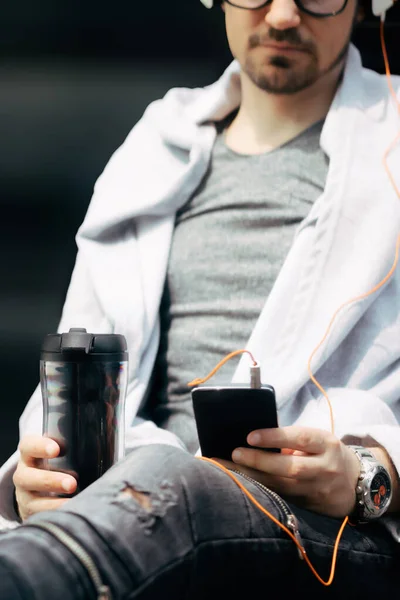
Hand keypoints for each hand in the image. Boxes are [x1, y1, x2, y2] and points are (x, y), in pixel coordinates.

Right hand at [13, 435, 77, 520]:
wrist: (40, 488)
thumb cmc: (60, 464)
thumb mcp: (62, 453)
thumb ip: (78, 446)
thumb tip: (113, 434)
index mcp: (30, 454)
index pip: (28, 445)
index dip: (39, 446)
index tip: (57, 449)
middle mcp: (24, 475)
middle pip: (27, 477)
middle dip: (50, 480)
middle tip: (72, 483)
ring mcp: (25, 497)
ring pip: (32, 502)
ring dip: (52, 504)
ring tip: (72, 504)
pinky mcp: (31, 515)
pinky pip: (39, 519)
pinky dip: (54, 518)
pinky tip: (71, 518)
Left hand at [219, 426, 360, 517]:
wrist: (358, 484)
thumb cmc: (327, 453)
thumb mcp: (318, 439)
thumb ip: (292, 440)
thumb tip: (255, 440)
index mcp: (326, 444)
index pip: (300, 438)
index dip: (274, 438)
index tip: (250, 436)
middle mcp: (324, 468)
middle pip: (290, 467)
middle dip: (259, 461)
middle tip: (235, 454)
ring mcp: (317, 490)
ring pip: (283, 487)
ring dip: (253, 479)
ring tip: (228, 470)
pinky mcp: (309, 506)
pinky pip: (281, 498)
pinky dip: (260, 491)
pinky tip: (241, 486)